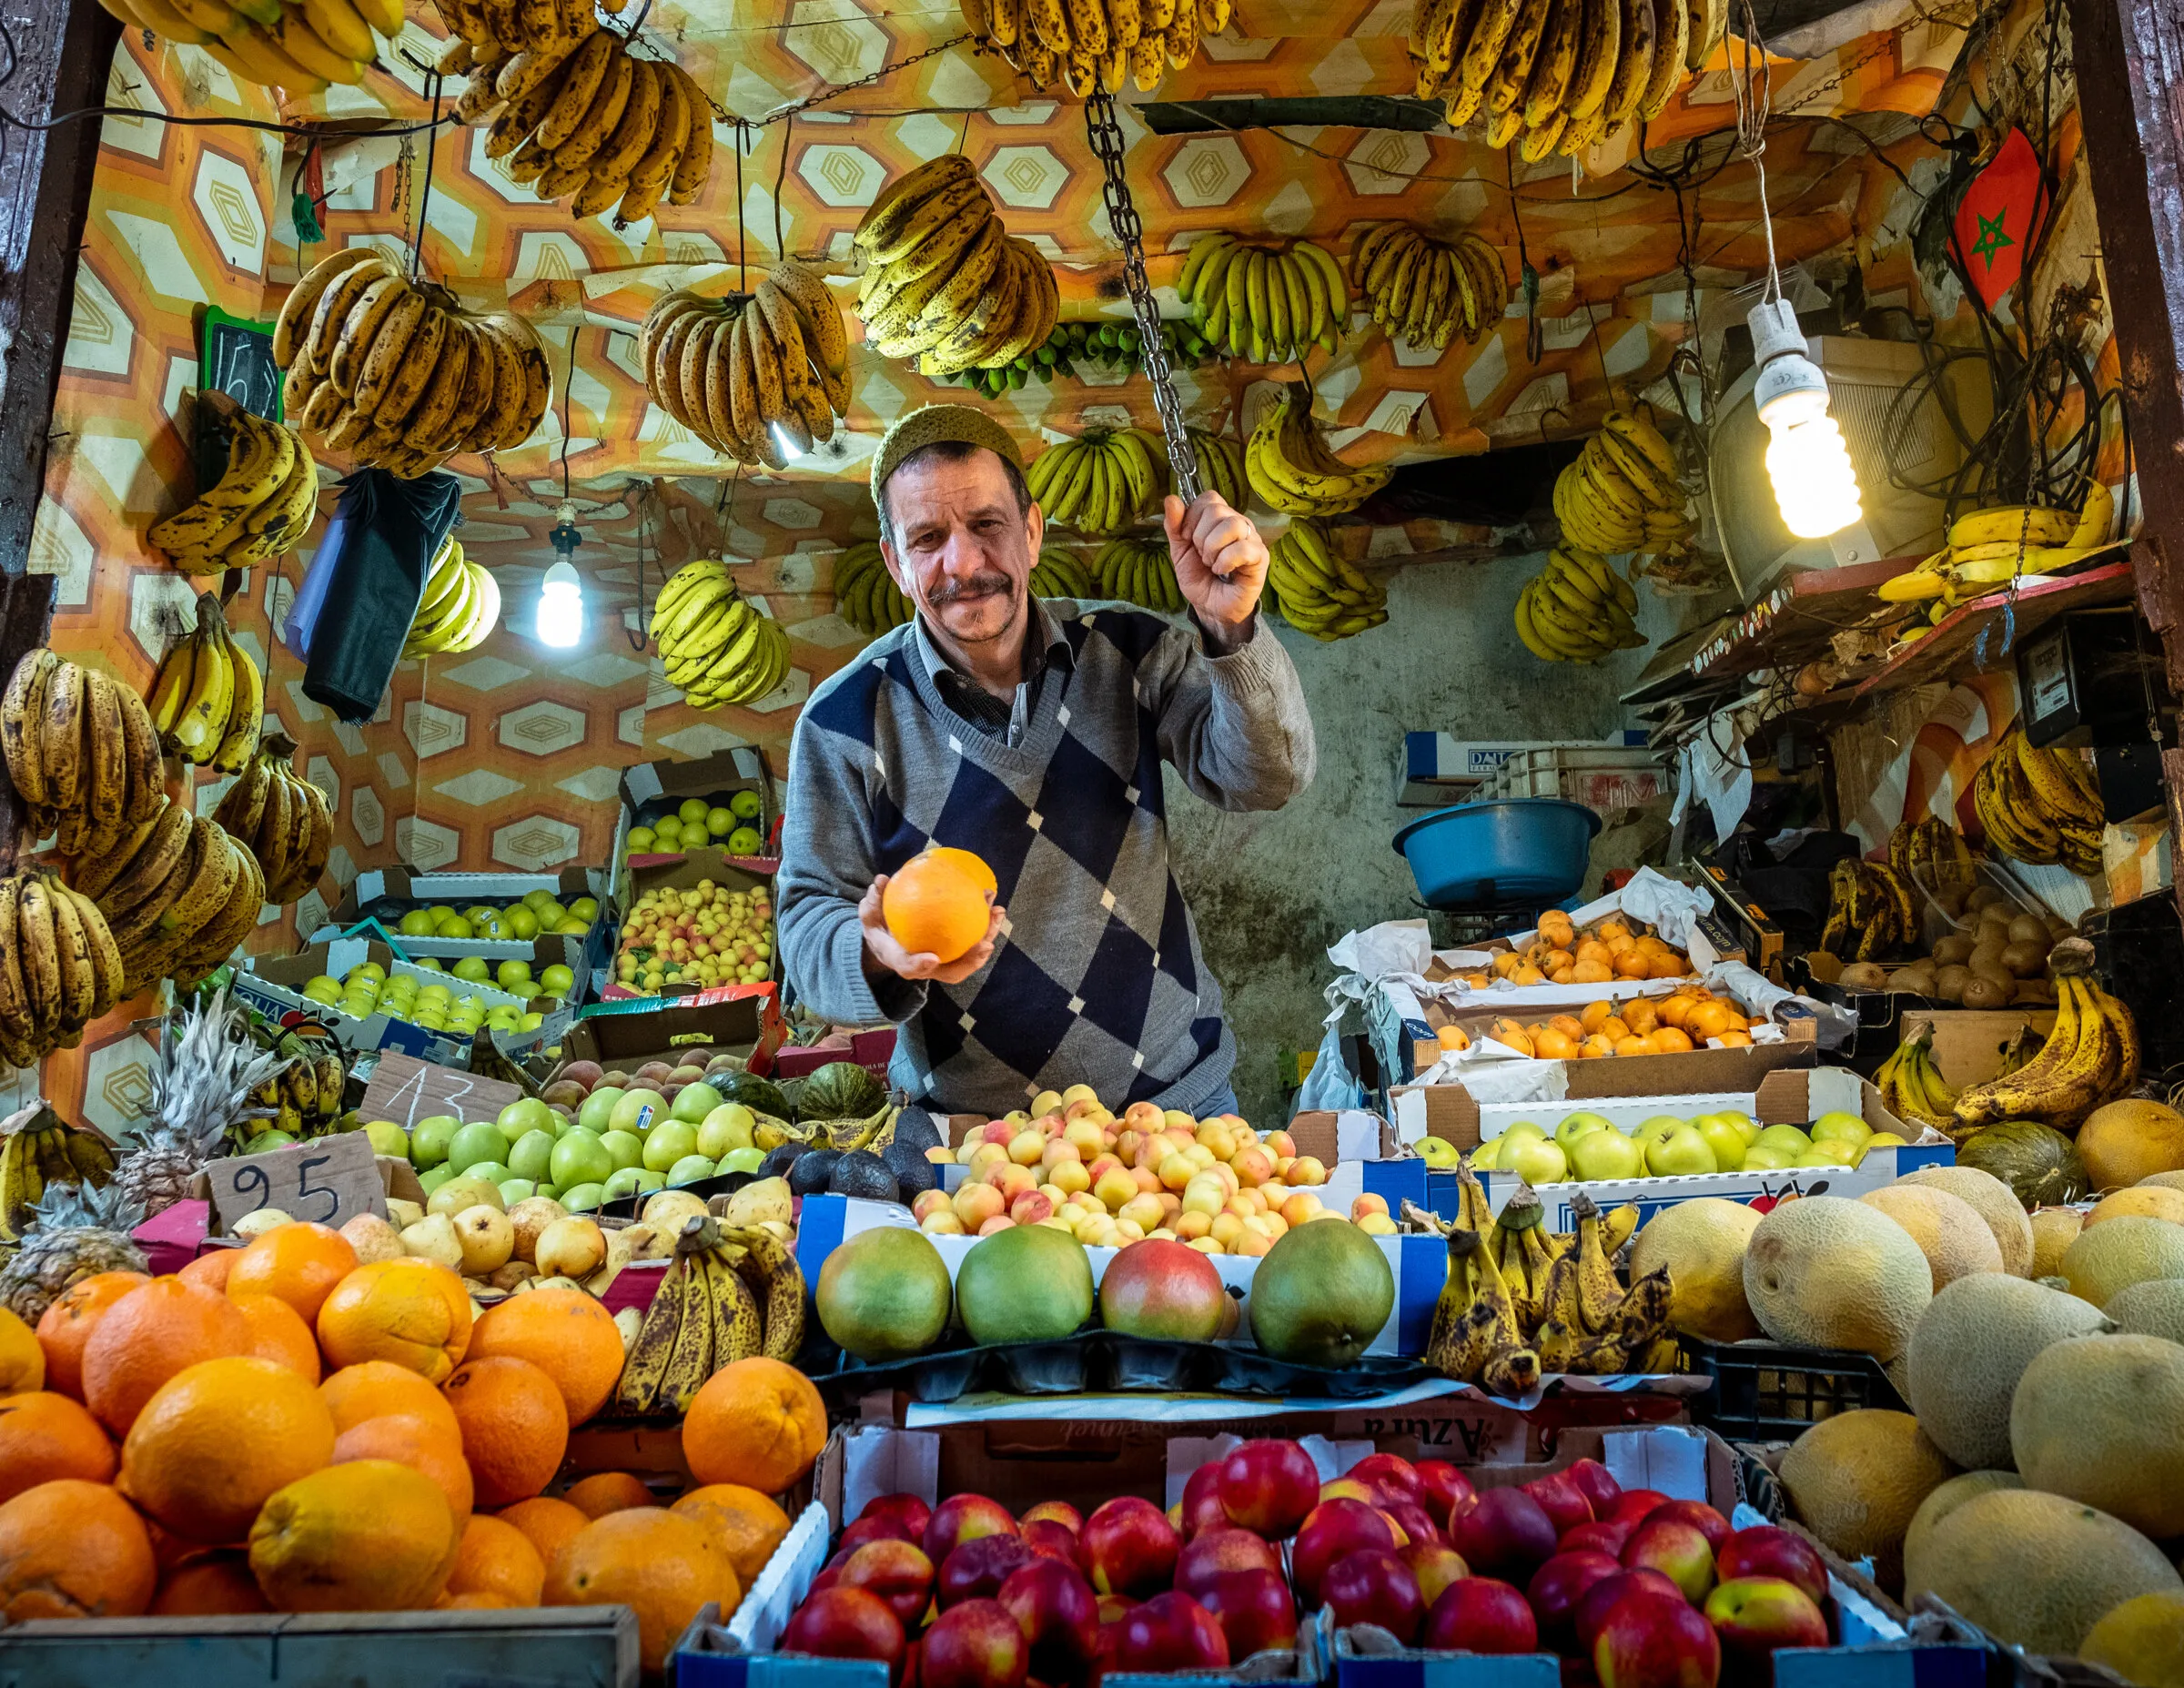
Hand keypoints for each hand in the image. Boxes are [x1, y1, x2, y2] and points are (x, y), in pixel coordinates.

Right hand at [859, 875, 1003, 985]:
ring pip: (970, 956)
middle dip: (970, 961)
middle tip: (984, 945)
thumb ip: (872, 902)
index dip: (919, 965)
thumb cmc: (881, 928)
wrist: (891, 939)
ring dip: (987, 936)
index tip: (931, 958)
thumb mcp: (870, 917)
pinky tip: (993, 903)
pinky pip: (974, 937)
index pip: (909, 967)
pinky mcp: (958, 948)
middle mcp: (928, 966)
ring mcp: (945, 960)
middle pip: (952, 971)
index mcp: (903, 961)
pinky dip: (986, 922)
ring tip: (997, 913)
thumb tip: (880, 881)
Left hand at [1165, 490, 1266, 644]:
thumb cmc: (1200, 578)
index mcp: (1220, 519)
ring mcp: (1252, 539)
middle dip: (1200, 537)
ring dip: (1213, 548)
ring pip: (1232, 524)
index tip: (1187, 539)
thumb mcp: (1179, 551)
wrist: (1210, 608)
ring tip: (1211, 564)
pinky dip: (1225, 561)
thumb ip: (1174, 526)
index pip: (1209, 498)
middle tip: (1202, 556)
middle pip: (1217, 510)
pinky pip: (1243, 548)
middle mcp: (1238, 523)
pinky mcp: (1260, 557)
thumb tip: (1171, 499)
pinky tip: (1222, 571)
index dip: (1192, 517)